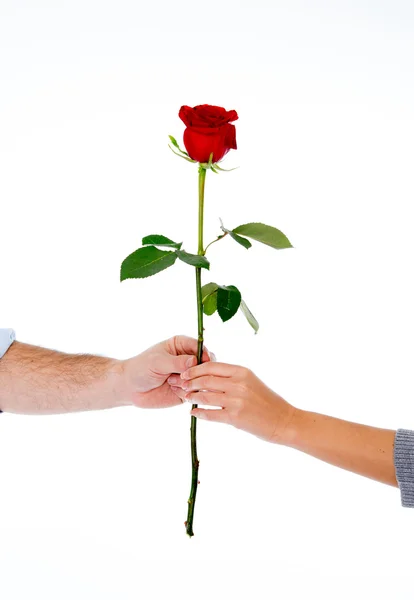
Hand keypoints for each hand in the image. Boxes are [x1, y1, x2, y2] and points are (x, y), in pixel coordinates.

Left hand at [120, 335, 210, 408]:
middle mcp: (188, 359)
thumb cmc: (141, 368)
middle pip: (206, 363)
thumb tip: (195, 361)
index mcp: (182, 345)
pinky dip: (187, 392)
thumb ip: (177, 361)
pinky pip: (195, 392)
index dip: (204, 353)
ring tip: (172, 382)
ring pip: (203, 379)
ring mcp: (189, 375)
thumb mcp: (158, 362)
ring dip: (190, 382)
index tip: (203, 360)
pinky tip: (173, 390)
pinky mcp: (188, 390)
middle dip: (198, 370)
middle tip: (184, 375)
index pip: (200, 346)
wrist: (130, 388)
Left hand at [168, 362, 295, 442]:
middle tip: (181, 385)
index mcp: (241, 371)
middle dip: (190, 382)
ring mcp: (236, 400)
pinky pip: (210, 414)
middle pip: (205, 380)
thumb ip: (233, 377)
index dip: (195, 369)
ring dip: (192, 397)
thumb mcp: (251, 381)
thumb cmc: (268, 402)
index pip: (211, 366)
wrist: (284, 420)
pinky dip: (199, 413)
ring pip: (205, 396)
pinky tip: (193, 413)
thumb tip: (210, 375)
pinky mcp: (235, 417)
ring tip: (185, 398)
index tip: (185, 372)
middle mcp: (238, 383)